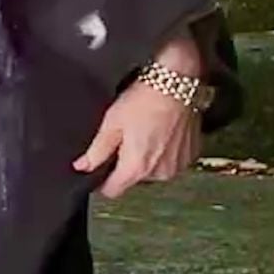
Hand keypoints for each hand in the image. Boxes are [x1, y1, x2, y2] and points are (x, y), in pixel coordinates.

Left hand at [73, 73, 201, 199]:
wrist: (178, 82)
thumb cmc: (146, 98)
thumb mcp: (112, 122)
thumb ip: (96, 151)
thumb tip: (83, 166)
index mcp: (136, 167)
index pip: (112, 191)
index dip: (102, 181)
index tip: (100, 169)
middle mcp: (158, 172)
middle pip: (133, 179)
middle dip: (127, 164)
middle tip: (127, 137)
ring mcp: (177, 165)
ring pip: (153, 171)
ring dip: (147, 158)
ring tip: (146, 132)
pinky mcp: (190, 155)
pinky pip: (170, 161)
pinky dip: (165, 152)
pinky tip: (162, 132)